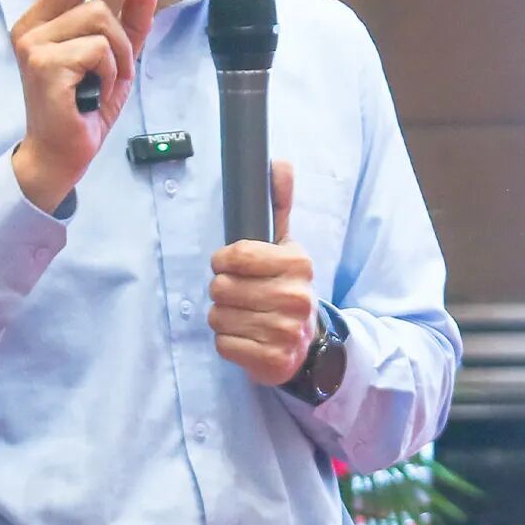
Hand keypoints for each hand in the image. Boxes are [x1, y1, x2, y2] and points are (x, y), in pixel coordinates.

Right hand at [10, 0, 158, 211]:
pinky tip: (98, 93)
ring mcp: (33, 46)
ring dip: (119, 51)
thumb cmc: (84, 107)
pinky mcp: (45, 65)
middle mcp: (29, 28)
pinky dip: (111, 72)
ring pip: (98, 17)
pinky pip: (98, 49)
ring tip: (109, 80)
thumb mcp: (114, 57)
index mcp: (40, 21)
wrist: (63, 153)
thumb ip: (128, 22)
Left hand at [207, 160, 317, 384]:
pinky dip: (228, 343)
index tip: (230, 266)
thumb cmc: (285, 288)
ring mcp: (285, 332)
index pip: (236, 256)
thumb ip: (278, 205)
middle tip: (241, 296)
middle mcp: (296, 298)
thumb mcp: (285, 246)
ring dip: (224, 318)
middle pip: (221, 288)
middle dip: (223, 292)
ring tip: (245, 317)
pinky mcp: (272, 361)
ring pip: (218, 317)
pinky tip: (247, 338)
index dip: (223, 261)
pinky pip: (223, 345)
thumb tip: (279, 163)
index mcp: (298, 264)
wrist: (306, 343)